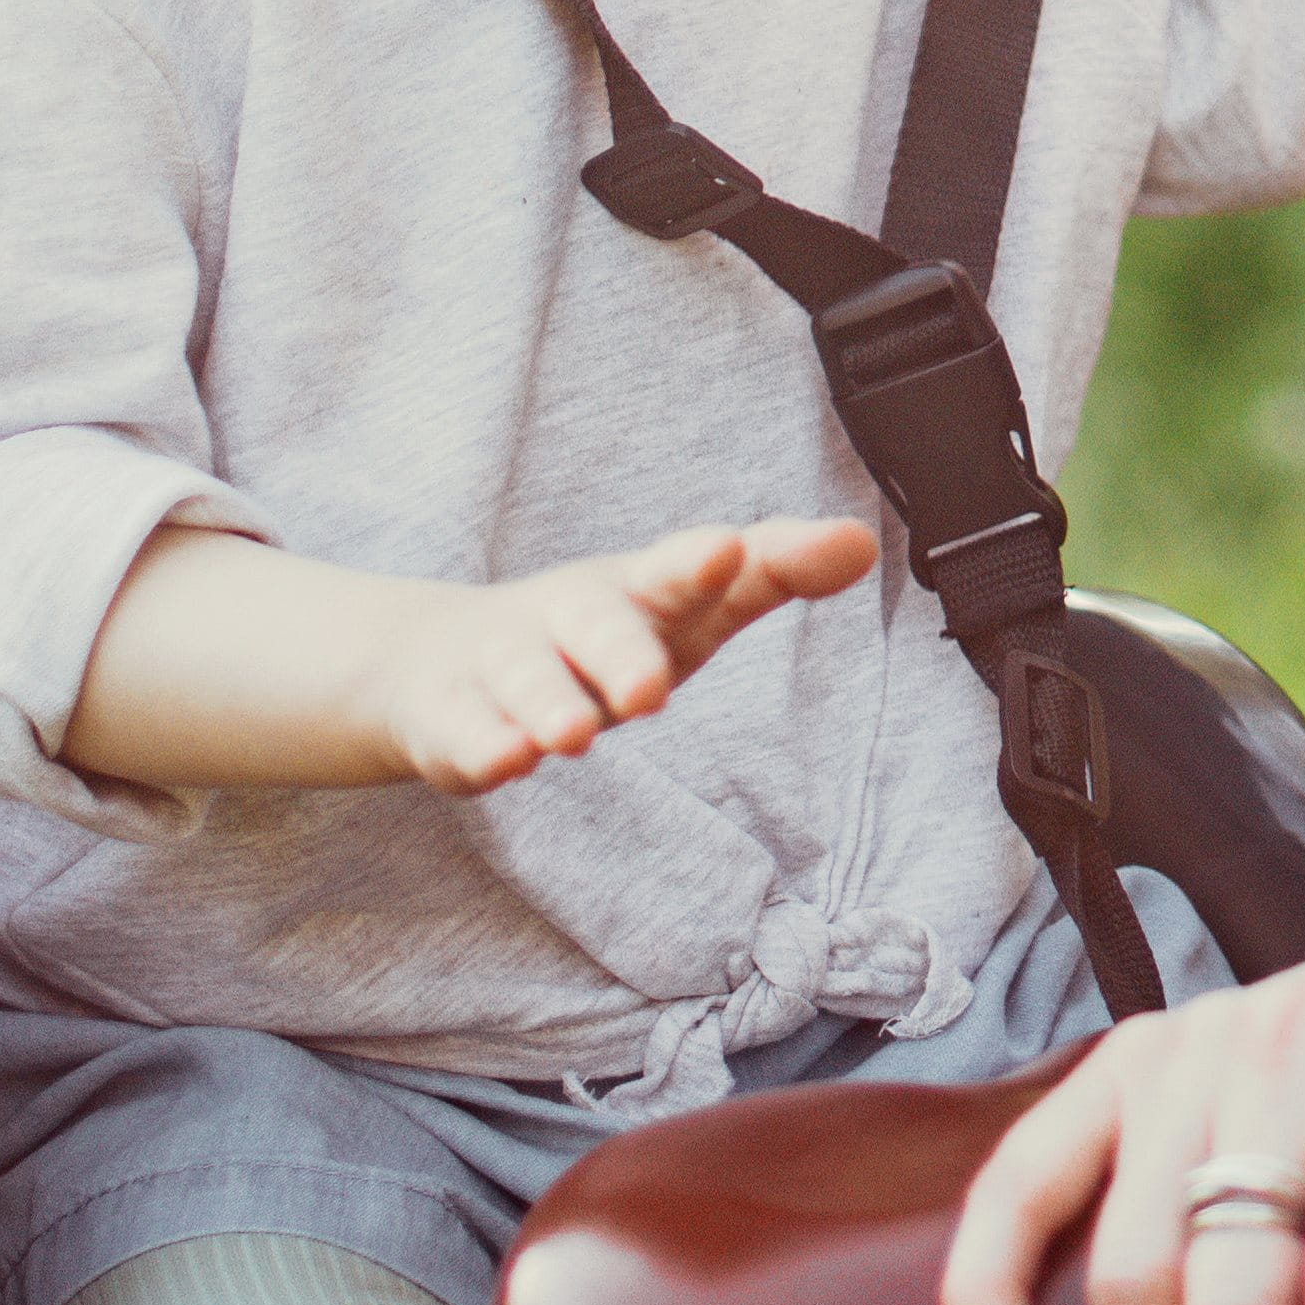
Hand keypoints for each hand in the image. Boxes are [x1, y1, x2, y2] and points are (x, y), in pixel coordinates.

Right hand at [355, 516, 873, 795]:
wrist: (442, 661)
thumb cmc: (596, 636)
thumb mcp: (685, 608)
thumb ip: (772, 575)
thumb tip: (862, 544)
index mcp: (635, 590)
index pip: (676, 571)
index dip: (701, 564)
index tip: (731, 551)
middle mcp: (568, 616)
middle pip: (594, 624)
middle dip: (620, 652)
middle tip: (650, 689)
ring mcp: (504, 664)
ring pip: (525, 681)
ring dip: (549, 705)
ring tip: (572, 735)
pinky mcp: (452, 717)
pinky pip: (464, 732)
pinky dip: (482, 746)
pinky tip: (504, 760)